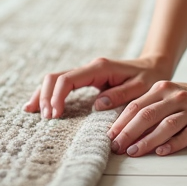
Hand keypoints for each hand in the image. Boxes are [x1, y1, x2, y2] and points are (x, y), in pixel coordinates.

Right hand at [23, 55, 172, 119]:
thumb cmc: (150, 79)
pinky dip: (49, 94)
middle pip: (55, 77)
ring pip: (55, 79)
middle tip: (46, 119)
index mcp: (100, 68)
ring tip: (31, 112)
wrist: (155, 67)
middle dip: (45, 96)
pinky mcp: (86, 79)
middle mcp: (90, 68)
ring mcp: (86, 72)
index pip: (68, 79)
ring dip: (42, 94)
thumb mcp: (141, 88)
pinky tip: (40, 106)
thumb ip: (121, 95)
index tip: (55, 115)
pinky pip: (62, 84)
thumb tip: (98, 105)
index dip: (57, 97)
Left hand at [108, 76, 186, 157]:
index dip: (121, 122)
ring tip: (134, 152)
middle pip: (147, 115)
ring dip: (147, 140)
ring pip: (166, 125)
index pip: (136, 106)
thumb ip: (149, 108)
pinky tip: (161, 152)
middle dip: (129, 133)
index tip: (109, 137)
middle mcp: (175, 97)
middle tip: (117, 148)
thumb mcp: (167, 96)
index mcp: (162, 89)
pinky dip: (173, 143)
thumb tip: (122, 130)